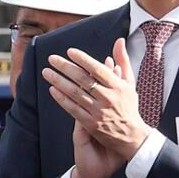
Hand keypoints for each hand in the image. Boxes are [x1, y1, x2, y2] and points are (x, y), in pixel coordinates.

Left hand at [47, 39, 150, 159]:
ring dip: (59, 81)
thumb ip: (123, 61)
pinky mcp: (90, 124)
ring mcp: (98, 112)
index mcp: (118, 86)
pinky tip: (52, 90)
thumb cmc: (129, 106)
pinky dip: (62, 99)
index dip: (83, 59)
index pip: (98, 69)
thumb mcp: (129, 83)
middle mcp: (108, 98)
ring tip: (47, 72)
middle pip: (83, 80)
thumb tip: (119, 41)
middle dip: (65, 67)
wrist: (131, 136)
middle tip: (52, 59)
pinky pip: (73, 109)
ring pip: (75, 93)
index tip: (70, 52)